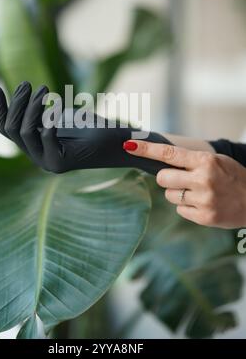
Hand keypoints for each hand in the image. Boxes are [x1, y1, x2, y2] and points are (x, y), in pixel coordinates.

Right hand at [0, 81, 173, 174]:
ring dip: (31, 107)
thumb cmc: (94, 128)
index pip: (6, 129)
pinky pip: (44, 138)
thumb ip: (41, 111)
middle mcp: (37, 158)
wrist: (122, 142)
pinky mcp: (61, 164)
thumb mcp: (62, 115)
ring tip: (44, 89)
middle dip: (17, 104)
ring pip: (24, 132)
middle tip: (29, 84)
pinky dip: (48, 118)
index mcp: (35, 147)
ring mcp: (48, 163)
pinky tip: (57, 103)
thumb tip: (22, 95)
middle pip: (11, 129)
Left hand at [123, 140, 245, 227]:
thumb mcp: (215, 161)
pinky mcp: (204, 217)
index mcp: (205, 161)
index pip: (168, 153)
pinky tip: (203, 204)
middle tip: (183, 179)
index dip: (146, 149)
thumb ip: (190, 160)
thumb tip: (160, 159)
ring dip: (178, 193)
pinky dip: (187, 207)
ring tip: (199, 192)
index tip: (128, 145)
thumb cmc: (233, 177)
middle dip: (167, 178)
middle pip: (162, 178)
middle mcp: (203, 180)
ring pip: (169, 195)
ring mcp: (204, 200)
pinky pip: (180, 210)